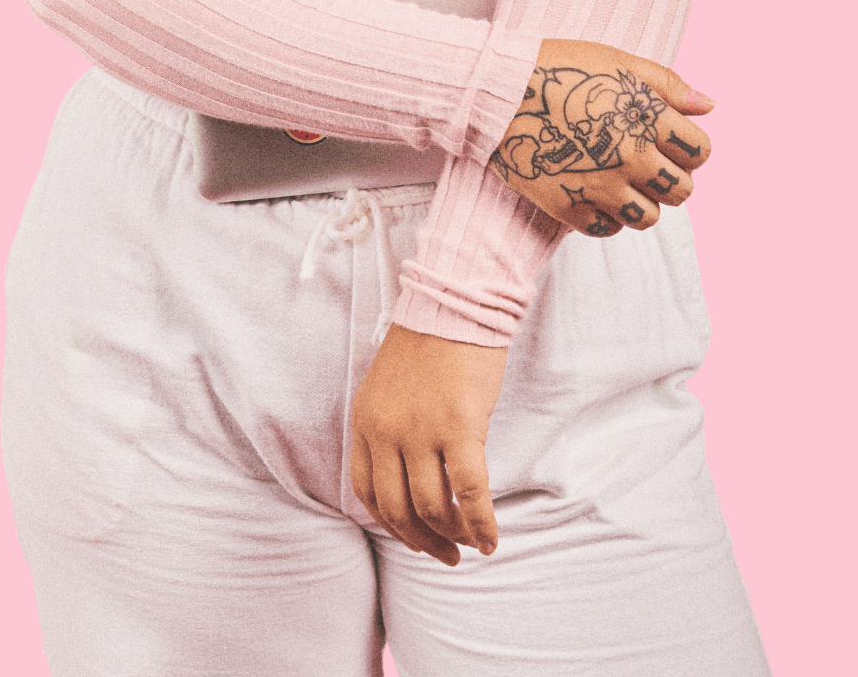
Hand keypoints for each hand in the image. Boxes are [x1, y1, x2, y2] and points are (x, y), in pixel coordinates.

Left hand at [350, 324, 505, 565]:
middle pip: (396, 508)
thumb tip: (409, 475)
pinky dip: (481, 522)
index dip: (391, 524)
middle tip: (446, 555)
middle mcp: (387, 430)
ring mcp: (421, 430)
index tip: (414, 537)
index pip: (367, 491)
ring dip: (453, 536)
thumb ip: (390, 428)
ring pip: (432, 507)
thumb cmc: (430, 341)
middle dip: (422, 541)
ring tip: (471, 545)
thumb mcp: (389, 386)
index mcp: (366, 420)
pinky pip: (469, 491)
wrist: (455, 302)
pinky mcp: (459, 427)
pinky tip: (492, 538)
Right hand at [490, 38, 713, 237]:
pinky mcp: (570, 207)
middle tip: (644, 165)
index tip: (668, 143)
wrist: (495, 92)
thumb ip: (667, 84)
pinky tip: (592, 193)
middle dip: (669, 178)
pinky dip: (605, 217)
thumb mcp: (616, 62)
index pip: (699, 152)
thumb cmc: (557, 69)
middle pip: (681, 191)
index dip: (688, 148)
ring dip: (641, 202)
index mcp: (647, 118)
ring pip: (648, 218)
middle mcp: (631, 157)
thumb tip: (708, 106)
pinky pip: (607, 229)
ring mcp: (601, 186)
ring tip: (620, 183)